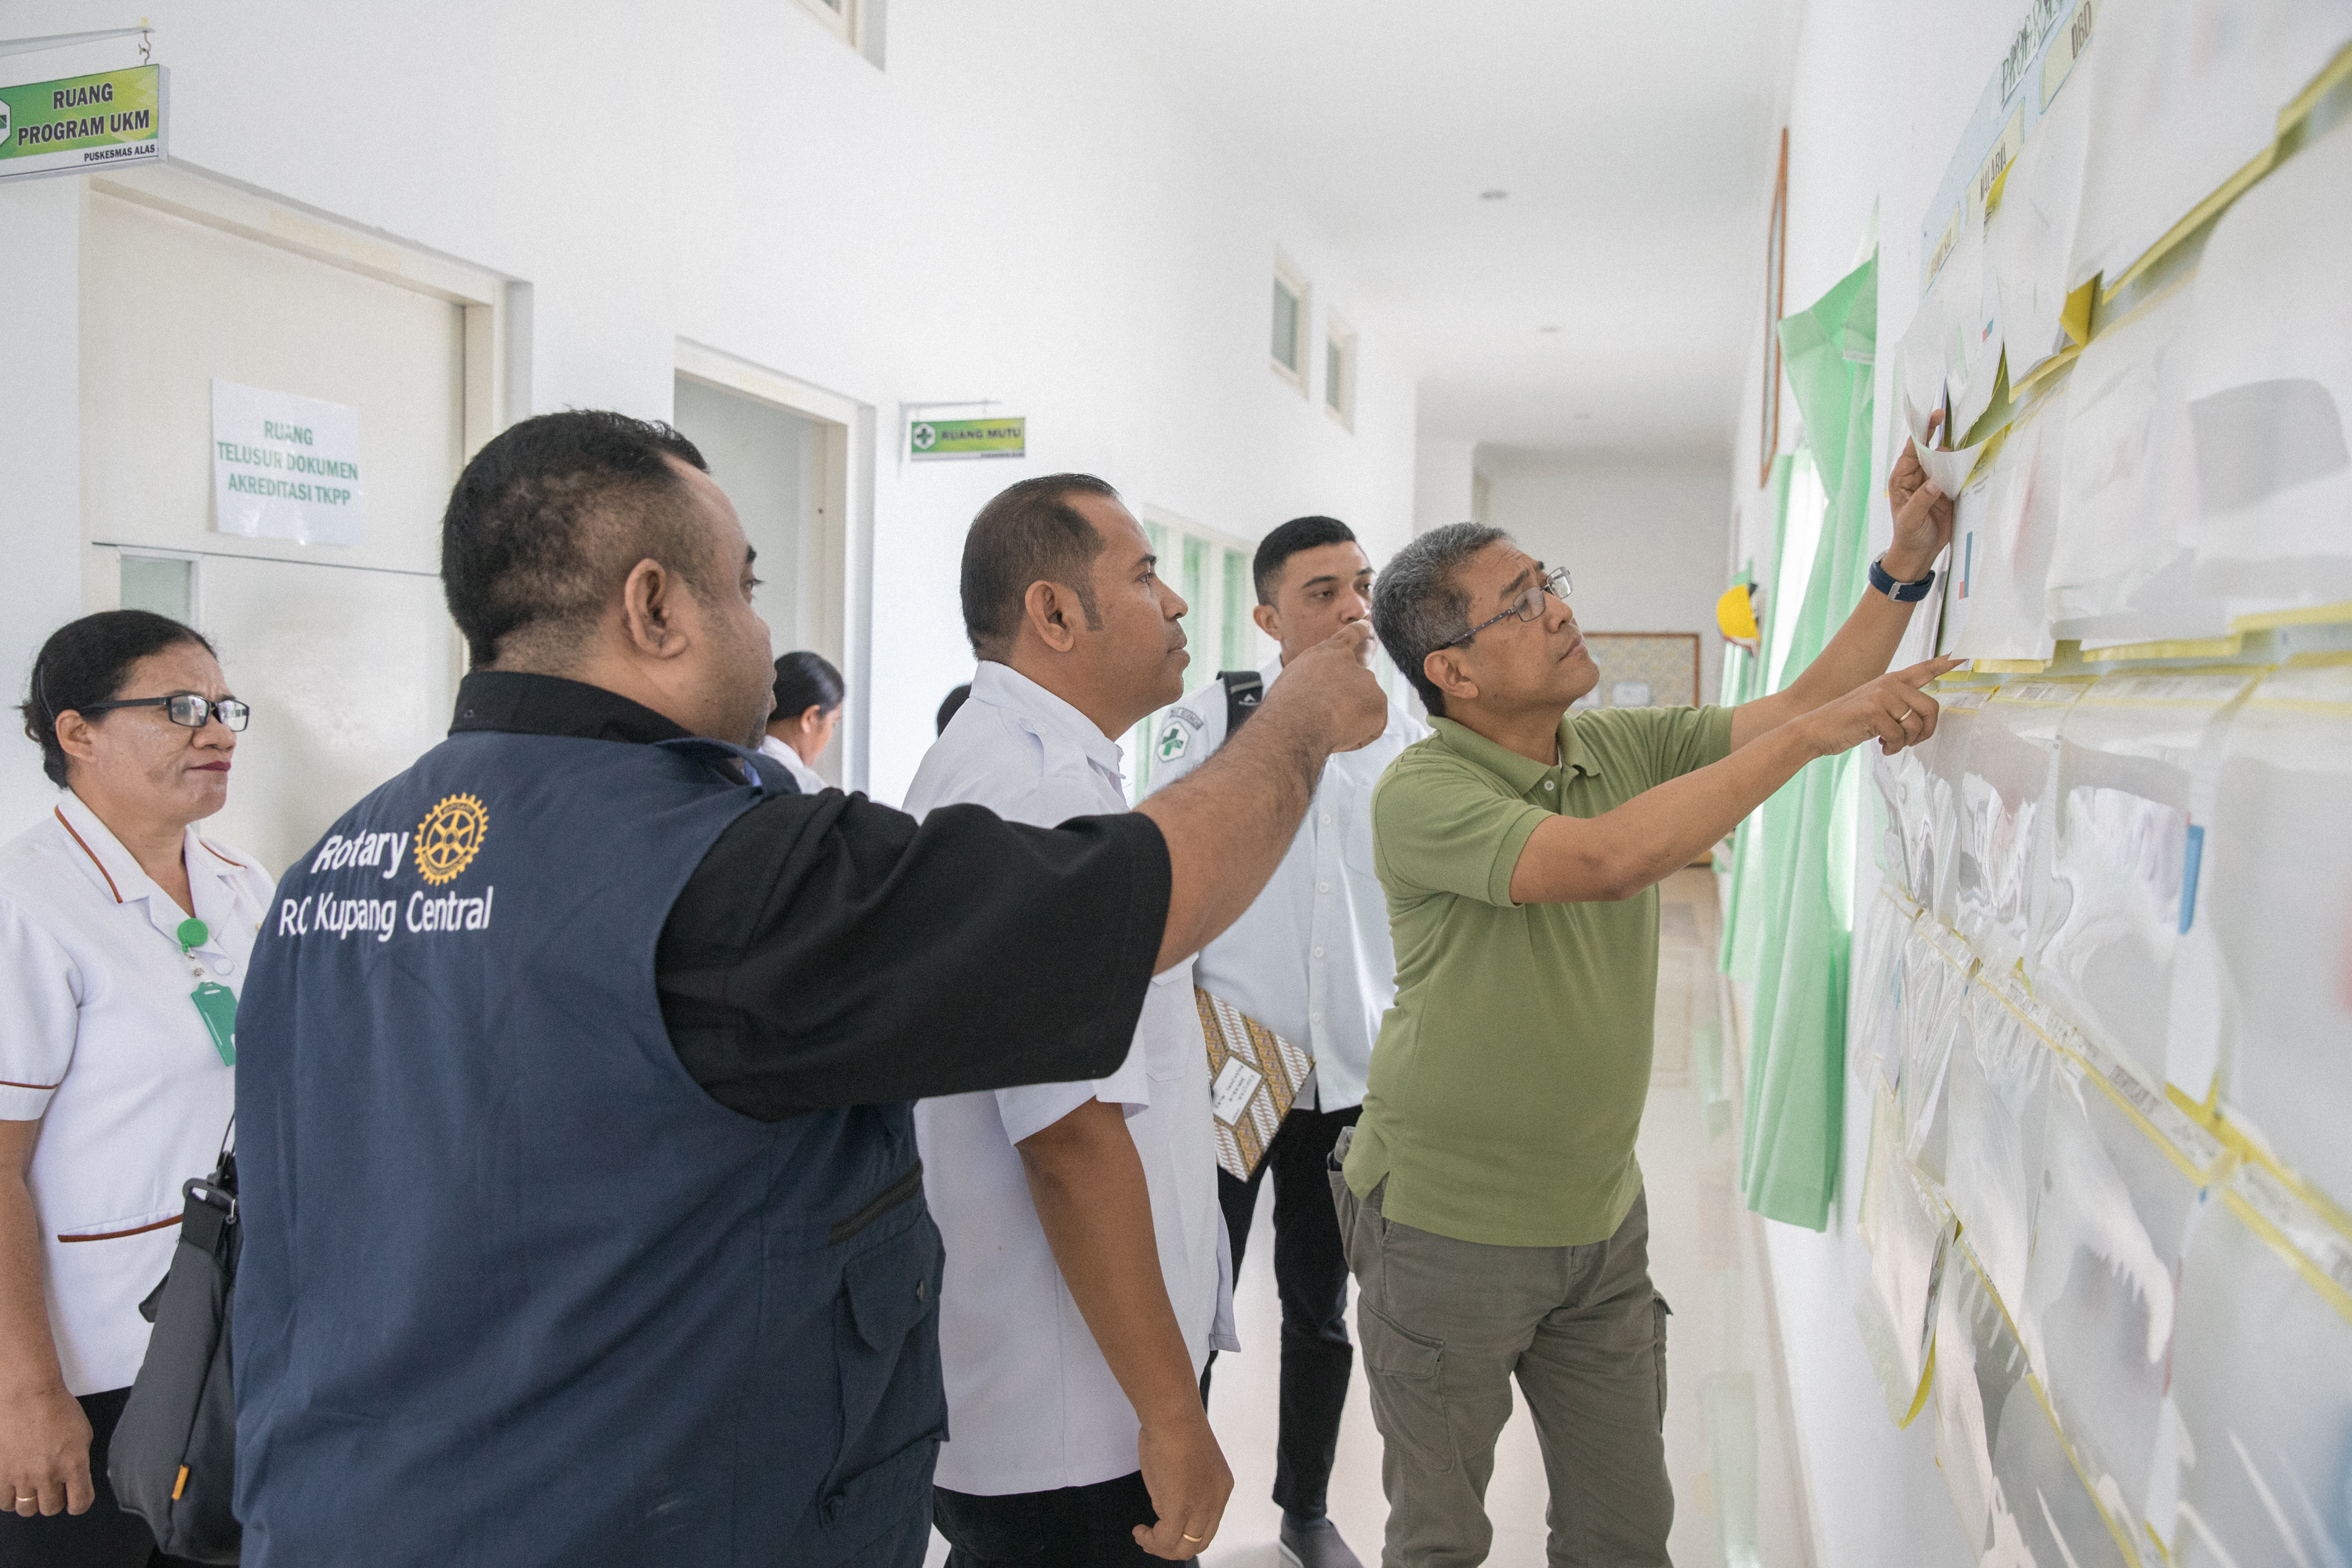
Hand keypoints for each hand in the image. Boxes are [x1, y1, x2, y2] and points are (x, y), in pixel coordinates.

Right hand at [2, 1383, 93, 1516]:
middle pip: (51, 1508)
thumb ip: (79, 1461)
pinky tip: (15, 1485)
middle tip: (51, 1486)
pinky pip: (4, 1502)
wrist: (26, 1394)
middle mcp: (48, 1474)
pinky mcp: (0, 1474)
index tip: (75, 1500)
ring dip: (31, 1500)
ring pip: (27, 1509)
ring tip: (32, 1486)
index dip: (78, 1504)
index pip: (80, 1503)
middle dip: (54, 1499)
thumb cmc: (55, 1408)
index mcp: (74, 1464)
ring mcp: (21, 1476)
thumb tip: (76, 1479)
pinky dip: (10, 1498)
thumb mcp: (83, 1434)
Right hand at [1132, 1408, 1231, 1558]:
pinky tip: (1139, 1531)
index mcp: (1221, 1487)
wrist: (1172, 1414)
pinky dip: (1151, 1541)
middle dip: (1173, 1547)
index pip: (1208, 1525)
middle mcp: (1216, 1500)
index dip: (1186, 1534)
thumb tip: (1166, 1501)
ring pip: (1184, 1548)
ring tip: (1143, 1537)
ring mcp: (1201, 1506)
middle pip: (1199, 1543)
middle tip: (1151, 1539)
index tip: (1164, 1528)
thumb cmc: (1173, 1425)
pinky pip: (1166, 1540)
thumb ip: (1183, 1485)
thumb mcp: (1186, 1462)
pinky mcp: (1181, 1509)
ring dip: (1160, 1547)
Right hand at [1257, 621, 1387, 753]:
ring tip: (1327, 725)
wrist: (1299, 719)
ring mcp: (1368, 682)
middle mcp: (1352, 663)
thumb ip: (1314, 681)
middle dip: (1351, 700)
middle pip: (1361, 682)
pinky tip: (1340, 735)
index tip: (1367, 623)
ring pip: (1365, 708)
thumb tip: (1323, 697)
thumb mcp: (1294, 682)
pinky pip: (1372, 728)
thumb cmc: (1287, 706)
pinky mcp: (1378, 703)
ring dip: (1350, 720)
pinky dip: (1359, 737)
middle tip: (1329, 715)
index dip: (1359, 630)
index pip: (1348, 636)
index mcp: (1328, 653)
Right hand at [1797, 658, 1964, 758]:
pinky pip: (1900, 736)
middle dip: (1926, 731)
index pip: (1925, 669)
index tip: (1966, 655)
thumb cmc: (1847, 722)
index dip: (1947, 663)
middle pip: (1931, 707)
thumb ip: (1898, 706)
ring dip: (1907, 742)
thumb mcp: (1875, 708)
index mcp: (1891, 681)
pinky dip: (1894, 747)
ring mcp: (1881, 696)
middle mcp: (1889, 684)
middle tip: (1912, 741)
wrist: (1816, 730)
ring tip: (1892, 744)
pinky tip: (1882, 747)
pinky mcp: (1873, 711)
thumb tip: (1922, 720)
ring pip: (1916, 724)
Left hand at [1884, 415, 1954, 581]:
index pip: (1912, 449)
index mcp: (1903, 477)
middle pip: (1932, 450)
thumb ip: (1922, 500)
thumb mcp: (1911, 519)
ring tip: (1969, 441)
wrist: (1920, 552)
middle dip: (1943, 436)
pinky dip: (1965, 467)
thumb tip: (1936, 483)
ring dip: (1956, 452)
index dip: (1923, 431)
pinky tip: (1974, 459)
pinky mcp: (1948, 490)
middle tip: (1960, 424)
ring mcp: (1935, 481)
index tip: (1936, 416)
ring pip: (1946, 460)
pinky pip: (1957, 474)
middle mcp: (1918, 475)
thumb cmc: (1908, 535)